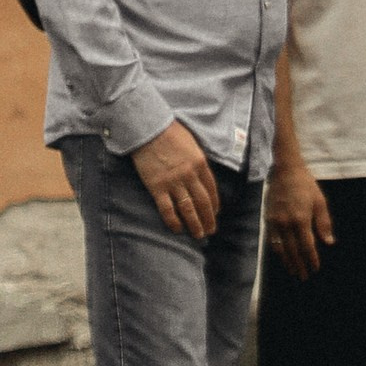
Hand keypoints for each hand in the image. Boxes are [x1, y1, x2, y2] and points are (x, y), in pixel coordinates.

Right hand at [133, 121, 218, 238]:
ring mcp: (173, 182)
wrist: (149, 130)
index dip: (214, 204)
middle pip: (203, 202)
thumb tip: (201, 176)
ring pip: (188, 209)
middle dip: (208, 219)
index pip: (211, 189)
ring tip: (198, 235)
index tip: (215, 214)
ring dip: (195, 224)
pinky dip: (173, 221)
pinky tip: (177, 229)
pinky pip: (167, 209)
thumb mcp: (192, 144)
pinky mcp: (157, 187)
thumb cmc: (170, 133)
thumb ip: (197, 161)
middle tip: (211, 231)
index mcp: (200, 163)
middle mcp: (190, 175)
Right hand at [265, 160, 333, 275]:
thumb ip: (324, 223)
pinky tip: (282, 257)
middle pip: (293, 251)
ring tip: (294, 271)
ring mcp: (276, 222)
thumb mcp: (320, 201)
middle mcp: (287, 223)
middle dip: (299, 265)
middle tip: (304, 277)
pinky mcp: (268, 220)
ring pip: (281, 249)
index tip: (315, 269)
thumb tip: (329, 242)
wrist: (286, 171)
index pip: (307, 246)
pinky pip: (272, 241)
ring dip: (288, 262)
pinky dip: (278, 252)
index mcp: (302, 219)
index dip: (311, 259)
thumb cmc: (306, 185)